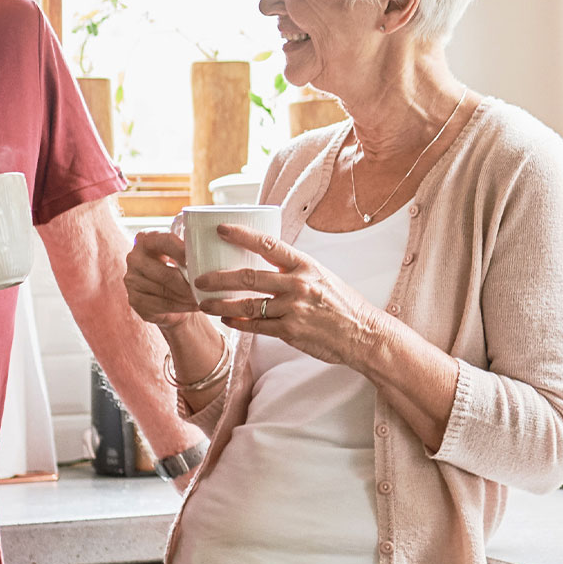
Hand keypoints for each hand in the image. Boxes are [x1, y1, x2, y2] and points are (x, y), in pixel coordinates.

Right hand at [123, 229, 206, 330]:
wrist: (169, 295)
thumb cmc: (180, 269)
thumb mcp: (184, 254)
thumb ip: (192, 247)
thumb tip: (213, 246)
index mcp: (146, 239)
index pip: (165, 241)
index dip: (183, 251)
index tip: (201, 259)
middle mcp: (134, 257)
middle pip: (166, 273)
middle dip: (189, 284)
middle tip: (207, 289)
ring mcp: (131, 279)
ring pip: (165, 291)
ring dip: (187, 297)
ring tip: (205, 298)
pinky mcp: (134, 299)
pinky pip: (162, 305)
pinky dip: (181, 307)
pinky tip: (195, 306)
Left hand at [196, 224, 383, 366]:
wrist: (363, 334)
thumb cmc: (342, 304)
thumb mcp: (322, 276)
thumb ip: (294, 270)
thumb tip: (266, 261)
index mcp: (306, 265)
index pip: (269, 245)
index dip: (242, 235)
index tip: (221, 229)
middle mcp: (298, 285)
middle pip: (249, 277)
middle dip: (219, 278)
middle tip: (200, 278)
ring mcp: (294, 309)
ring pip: (247, 305)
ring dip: (221, 304)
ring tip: (204, 304)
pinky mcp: (291, 332)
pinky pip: (257, 326)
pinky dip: (238, 323)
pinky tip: (227, 320)